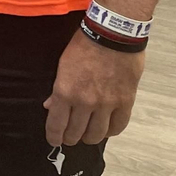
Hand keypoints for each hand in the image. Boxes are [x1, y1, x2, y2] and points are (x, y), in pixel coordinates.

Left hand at [43, 30, 144, 145]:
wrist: (112, 35)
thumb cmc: (84, 45)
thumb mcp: (62, 64)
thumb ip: (57, 89)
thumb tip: (50, 105)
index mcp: (65, 91)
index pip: (56, 125)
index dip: (54, 136)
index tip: (54, 140)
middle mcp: (85, 102)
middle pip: (76, 133)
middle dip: (70, 138)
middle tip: (70, 136)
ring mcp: (107, 104)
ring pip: (97, 134)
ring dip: (90, 137)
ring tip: (87, 134)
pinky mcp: (125, 102)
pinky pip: (118, 126)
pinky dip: (111, 131)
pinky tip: (106, 128)